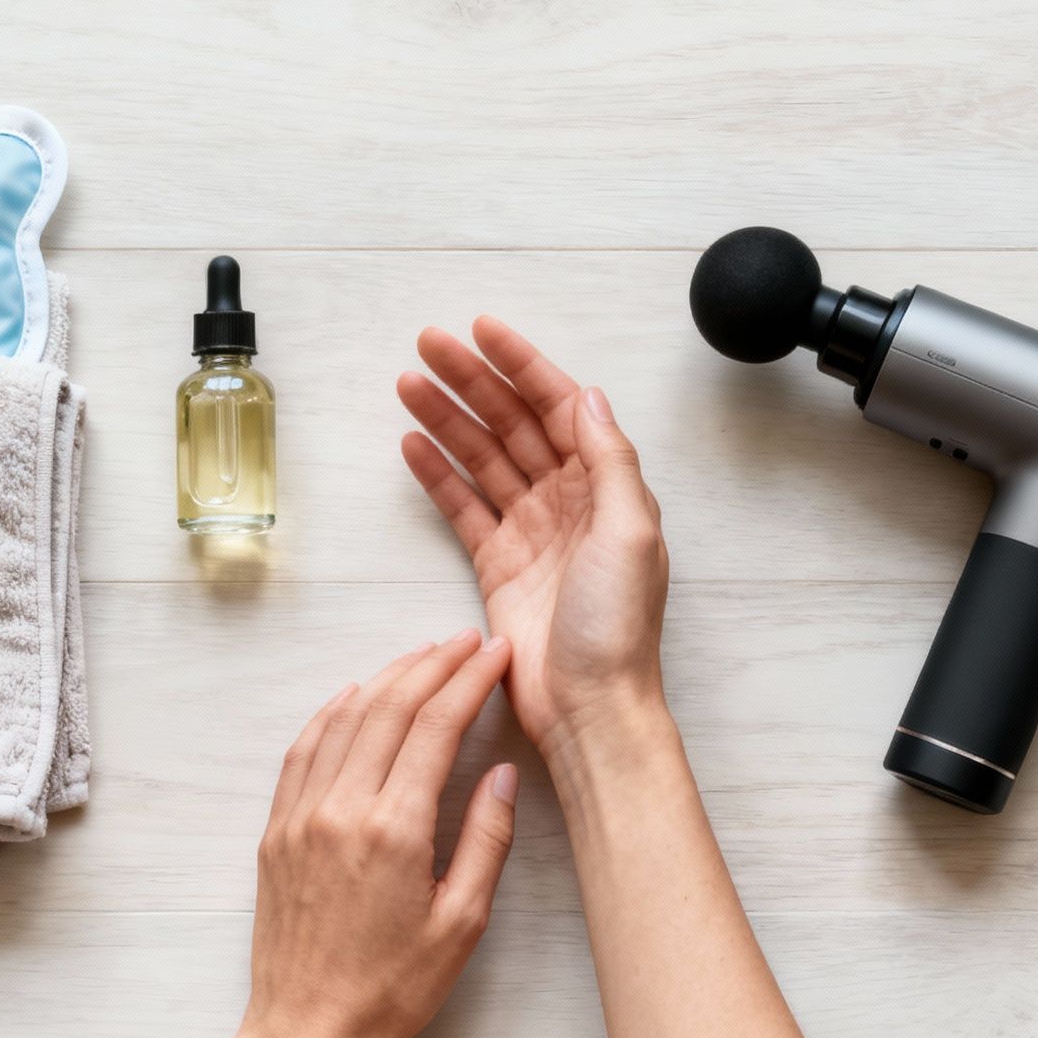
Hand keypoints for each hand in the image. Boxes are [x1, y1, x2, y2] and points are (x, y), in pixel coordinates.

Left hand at [201, 633, 518, 1037]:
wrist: (308, 1029)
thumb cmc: (390, 988)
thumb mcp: (461, 923)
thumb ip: (486, 840)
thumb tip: (500, 773)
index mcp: (395, 829)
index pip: (436, 725)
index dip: (470, 679)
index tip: (494, 654)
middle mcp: (342, 809)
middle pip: (390, 707)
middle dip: (433, 664)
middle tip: (466, 642)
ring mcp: (302, 815)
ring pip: (344, 719)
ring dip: (386, 678)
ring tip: (421, 656)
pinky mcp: (277, 830)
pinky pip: (303, 750)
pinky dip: (331, 713)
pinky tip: (353, 696)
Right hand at [397, 317, 670, 765]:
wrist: (589, 708)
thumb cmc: (618, 628)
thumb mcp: (631, 532)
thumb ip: (610, 460)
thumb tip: (588, 394)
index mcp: (607, 487)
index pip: (559, 407)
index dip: (521, 365)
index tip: (481, 330)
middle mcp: (569, 502)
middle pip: (514, 423)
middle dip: (472, 381)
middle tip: (426, 344)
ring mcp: (531, 531)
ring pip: (483, 458)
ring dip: (447, 418)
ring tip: (407, 383)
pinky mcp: (497, 565)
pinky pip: (463, 506)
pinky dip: (437, 474)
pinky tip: (410, 443)